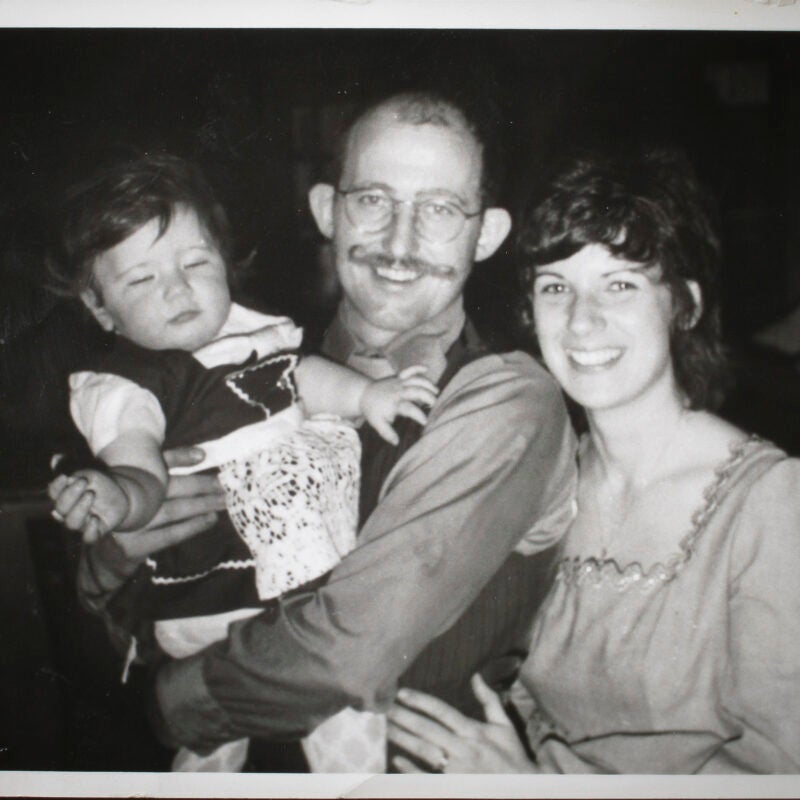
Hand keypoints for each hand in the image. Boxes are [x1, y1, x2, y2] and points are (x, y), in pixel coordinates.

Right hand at [49, 469, 129, 542]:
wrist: (121, 495)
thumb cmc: (100, 484)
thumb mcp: (89, 473)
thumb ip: (71, 468)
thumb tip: (55, 458)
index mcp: (64, 497)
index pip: (53, 494)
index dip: (56, 486)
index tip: (66, 476)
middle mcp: (69, 512)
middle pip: (61, 508)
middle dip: (70, 495)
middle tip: (83, 481)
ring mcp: (82, 522)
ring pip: (71, 523)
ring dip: (79, 509)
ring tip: (90, 494)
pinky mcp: (95, 531)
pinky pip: (88, 537)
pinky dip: (90, 531)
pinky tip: (95, 520)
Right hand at [104, 446, 226, 561]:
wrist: (104, 553)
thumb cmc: (132, 510)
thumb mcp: (142, 483)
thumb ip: (167, 463)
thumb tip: (202, 454)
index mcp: (128, 478)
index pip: (154, 463)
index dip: (181, 457)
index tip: (204, 456)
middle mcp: (126, 498)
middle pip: (169, 487)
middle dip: (201, 484)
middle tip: (224, 484)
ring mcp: (129, 524)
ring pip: (173, 510)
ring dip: (202, 505)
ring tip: (223, 501)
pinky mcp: (133, 546)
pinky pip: (169, 534)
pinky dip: (192, 526)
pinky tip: (210, 519)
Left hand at [360, 365, 438, 444]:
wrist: (363, 394)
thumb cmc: (373, 410)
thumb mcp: (377, 424)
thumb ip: (387, 433)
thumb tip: (396, 442)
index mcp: (394, 403)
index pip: (409, 408)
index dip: (418, 415)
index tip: (426, 421)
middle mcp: (398, 391)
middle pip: (415, 390)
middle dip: (427, 396)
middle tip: (435, 404)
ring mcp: (398, 382)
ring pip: (415, 380)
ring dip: (427, 384)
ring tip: (437, 392)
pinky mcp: (398, 377)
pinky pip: (409, 370)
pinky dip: (417, 368)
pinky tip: (426, 369)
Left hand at [387, 674, 537, 773]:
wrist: (526, 790)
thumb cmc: (514, 758)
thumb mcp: (505, 727)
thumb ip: (489, 701)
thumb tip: (476, 676)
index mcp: (474, 732)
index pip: (442, 711)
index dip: (421, 701)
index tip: (402, 693)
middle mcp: (464, 749)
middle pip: (428, 729)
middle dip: (404, 717)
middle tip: (385, 708)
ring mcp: (458, 770)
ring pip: (424, 751)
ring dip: (403, 739)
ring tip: (386, 728)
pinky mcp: (453, 787)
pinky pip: (428, 778)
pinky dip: (411, 770)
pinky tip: (397, 760)